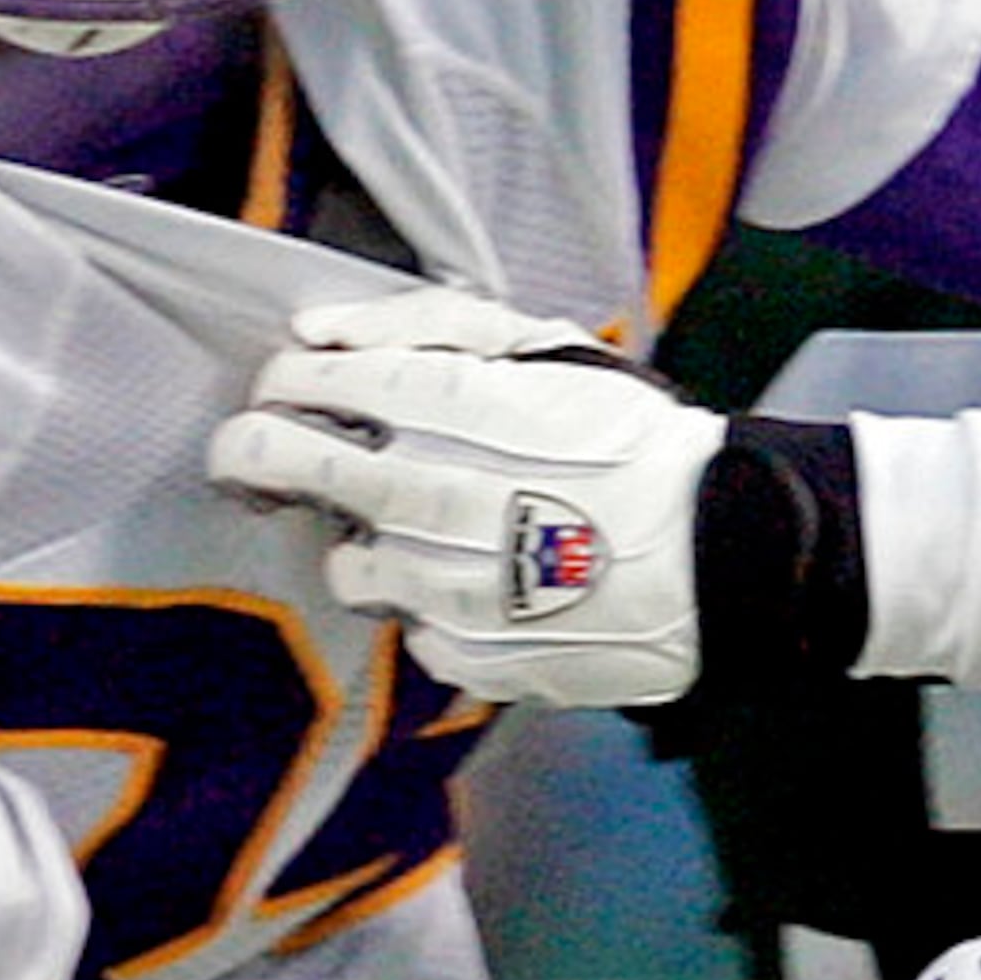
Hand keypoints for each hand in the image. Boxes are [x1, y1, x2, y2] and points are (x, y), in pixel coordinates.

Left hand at [208, 287, 725, 706]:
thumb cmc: (634, 442)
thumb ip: (425, 324)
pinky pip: (411, 631)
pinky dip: (434, 610)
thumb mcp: (546, 347)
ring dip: (371, 542)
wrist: (722, 556)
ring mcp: (438, 585)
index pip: (299, 382)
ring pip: (342, 562)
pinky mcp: (463, 655)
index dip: (284, 381)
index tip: (299, 387)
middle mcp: (426, 494)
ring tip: (432, 532)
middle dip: (258, 451)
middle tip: (272, 455)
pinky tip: (488, 586)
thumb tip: (321, 332)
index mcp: (448, 404)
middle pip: (275, 462)